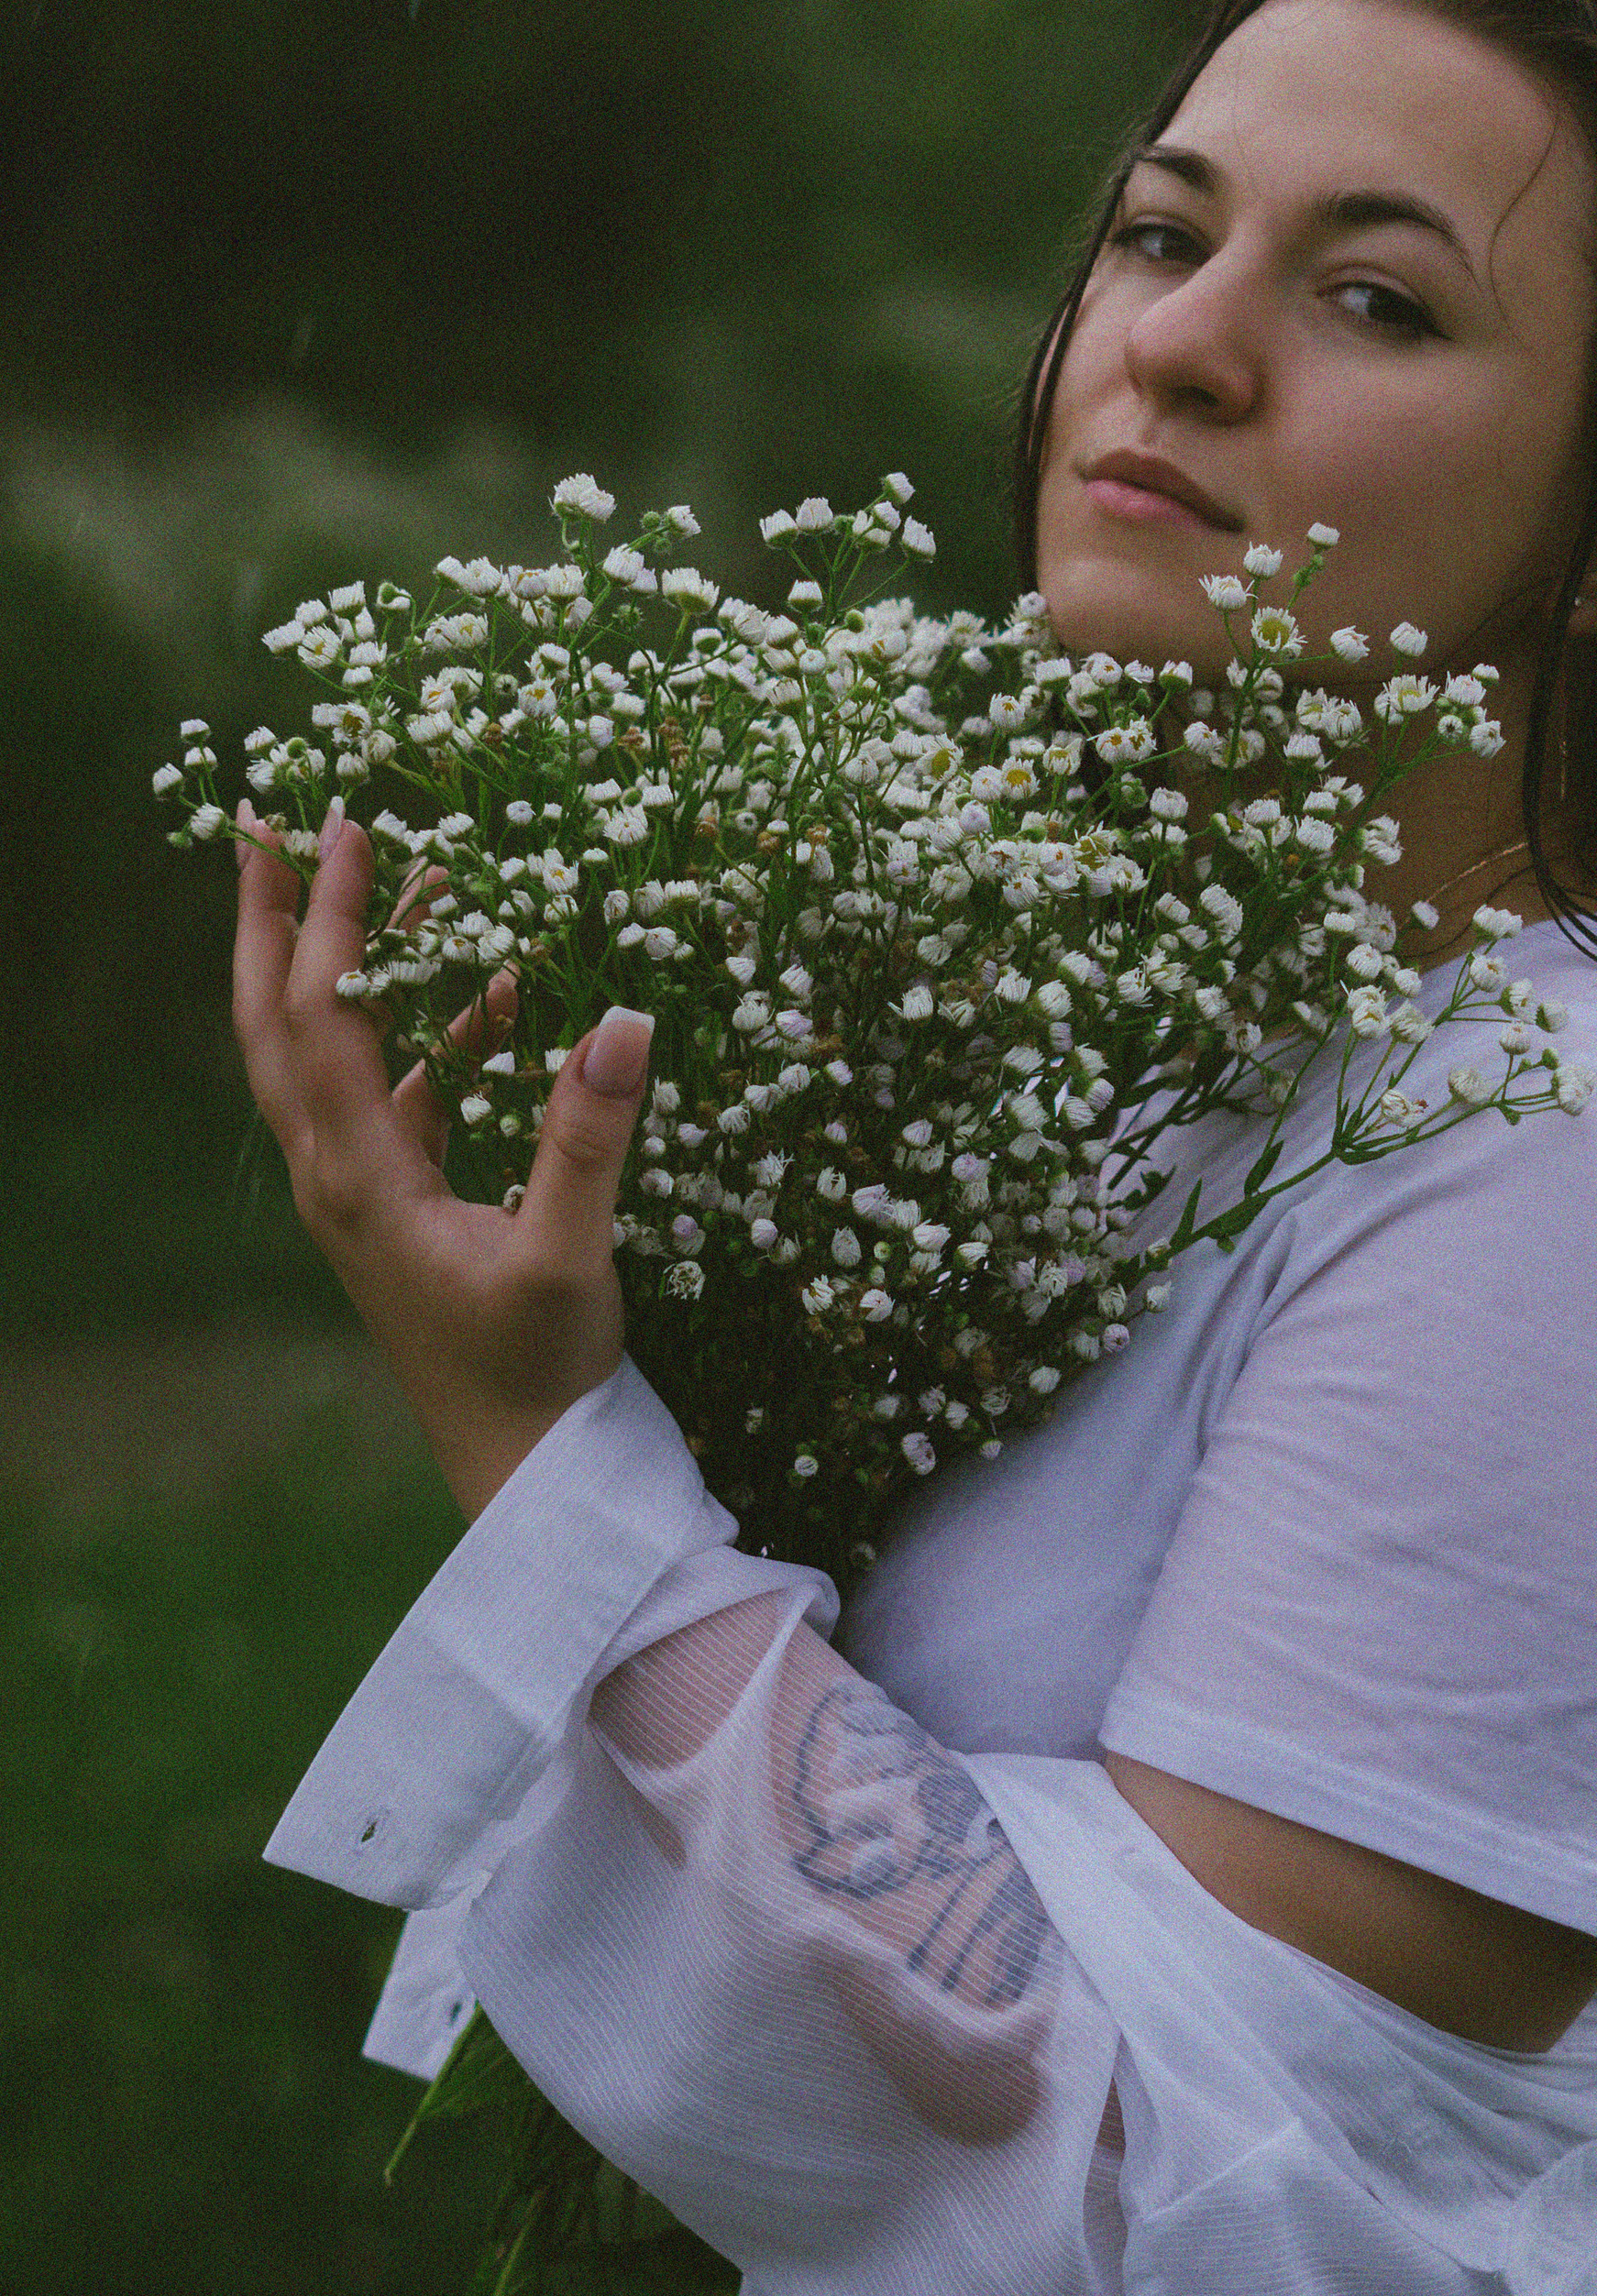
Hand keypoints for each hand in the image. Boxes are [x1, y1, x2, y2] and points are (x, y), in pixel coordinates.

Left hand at [232, 799, 646, 1518]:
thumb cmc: (538, 1373)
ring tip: (410, 876)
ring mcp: (360, 1190)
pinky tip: (499, 990)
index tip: (345, 824)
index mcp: (357, 1178)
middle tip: (272, 826)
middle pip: (272, 1022)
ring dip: (357, 962)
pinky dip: (428, 1026)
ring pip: (328, 1049)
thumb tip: (625, 1014)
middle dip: (273, 920)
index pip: (319, 1017)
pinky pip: (394, 1087)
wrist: (523, 1472)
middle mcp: (336, 1174)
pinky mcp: (399, 1204)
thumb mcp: (570, 1255)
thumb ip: (589, 1138)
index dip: (330, 917)